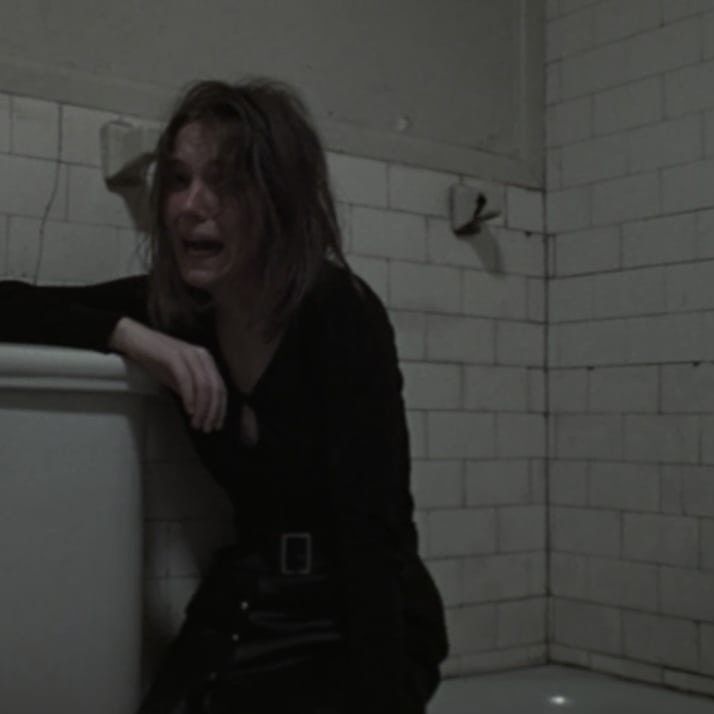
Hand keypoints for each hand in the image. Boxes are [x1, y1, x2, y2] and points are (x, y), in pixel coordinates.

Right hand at [109, 317, 226, 431]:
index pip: (220, 388)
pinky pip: (186, 380)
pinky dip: (189, 397)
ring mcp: (189, 354)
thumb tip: (204, 413)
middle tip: (206, 428)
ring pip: (203, 386)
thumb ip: (193, 391)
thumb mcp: (179, 378)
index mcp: (207, 360)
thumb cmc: (158, 360)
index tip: (217, 425)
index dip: (221, 409)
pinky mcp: (174, 356)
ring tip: (196, 424)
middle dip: (212, 412)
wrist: (136, 341)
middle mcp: (203, 356)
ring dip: (202, 408)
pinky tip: (189, 411)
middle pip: (215, 388)